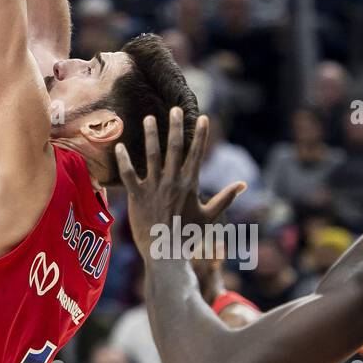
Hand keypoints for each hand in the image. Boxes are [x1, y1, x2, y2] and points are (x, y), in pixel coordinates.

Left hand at [116, 109, 245, 258]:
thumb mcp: (209, 216)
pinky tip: (119, 145)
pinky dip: (123, 160)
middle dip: (175, 127)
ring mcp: (154, 188)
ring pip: (152, 156)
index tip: (203, 117)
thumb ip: (225, 198)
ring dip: (150, 135)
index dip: (201, 135)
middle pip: (174, 148)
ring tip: (148, 118)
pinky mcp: (137, 196)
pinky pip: (129, 174)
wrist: (165, 253)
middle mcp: (172, 182)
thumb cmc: (188, 235)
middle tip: (176, 109)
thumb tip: (243, 184)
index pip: (197, 154)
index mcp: (190, 185)